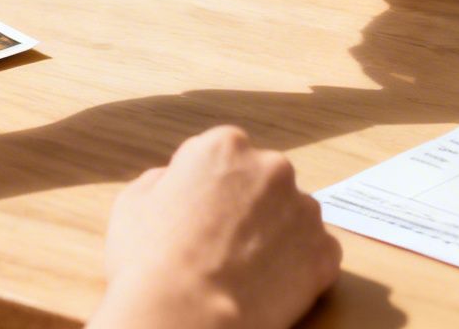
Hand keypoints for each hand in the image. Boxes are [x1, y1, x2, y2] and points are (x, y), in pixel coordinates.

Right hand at [94, 127, 340, 328]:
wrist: (187, 315)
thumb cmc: (151, 262)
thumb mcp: (133, 204)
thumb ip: (161, 180)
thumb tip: (172, 180)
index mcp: (225, 147)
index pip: (224, 156)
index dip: (210, 190)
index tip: (201, 216)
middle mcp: (272, 167)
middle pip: (264, 182)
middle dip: (250, 207)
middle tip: (223, 244)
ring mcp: (305, 209)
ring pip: (293, 217)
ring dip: (277, 236)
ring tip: (245, 270)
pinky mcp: (325, 251)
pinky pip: (315, 254)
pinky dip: (299, 269)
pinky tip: (268, 287)